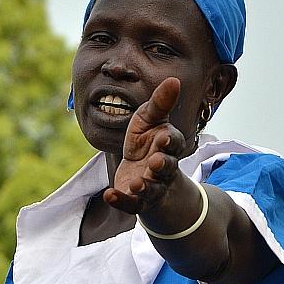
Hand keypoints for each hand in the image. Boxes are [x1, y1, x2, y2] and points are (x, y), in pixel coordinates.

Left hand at [104, 77, 187, 214]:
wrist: (144, 173)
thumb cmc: (148, 142)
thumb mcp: (150, 120)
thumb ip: (160, 104)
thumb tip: (174, 79)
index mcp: (168, 146)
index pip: (174, 143)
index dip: (170, 141)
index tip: (165, 135)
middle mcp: (163, 168)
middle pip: (166, 168)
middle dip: (162, 165)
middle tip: (155, 162)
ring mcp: (151, 186)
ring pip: (152, 189)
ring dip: (145, 186)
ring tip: (136, 183)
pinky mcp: (137, 201)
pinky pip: (132, 204)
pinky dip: (121, 201)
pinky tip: (109, 195)